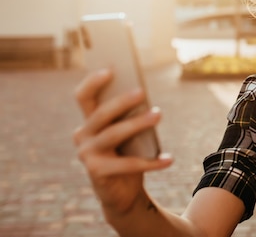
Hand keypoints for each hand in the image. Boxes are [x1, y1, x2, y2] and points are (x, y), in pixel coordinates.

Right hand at [72, 69, 171, 214]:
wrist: (121, 191)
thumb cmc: (127, 153)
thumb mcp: (128, 132)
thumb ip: (129, 116)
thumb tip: (144, 96)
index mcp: (89, 121)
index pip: (83, 96)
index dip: (93, 82)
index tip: (110, 69)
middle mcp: (82, 136)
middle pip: (101, 114)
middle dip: (122, 101)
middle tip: (142, 92)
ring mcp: (87, 155)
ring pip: (113, 134)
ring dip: (137, 123)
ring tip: (158, 114)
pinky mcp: (98, 173)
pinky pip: (128, 164)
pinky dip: (151, 162)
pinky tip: (169, 159)